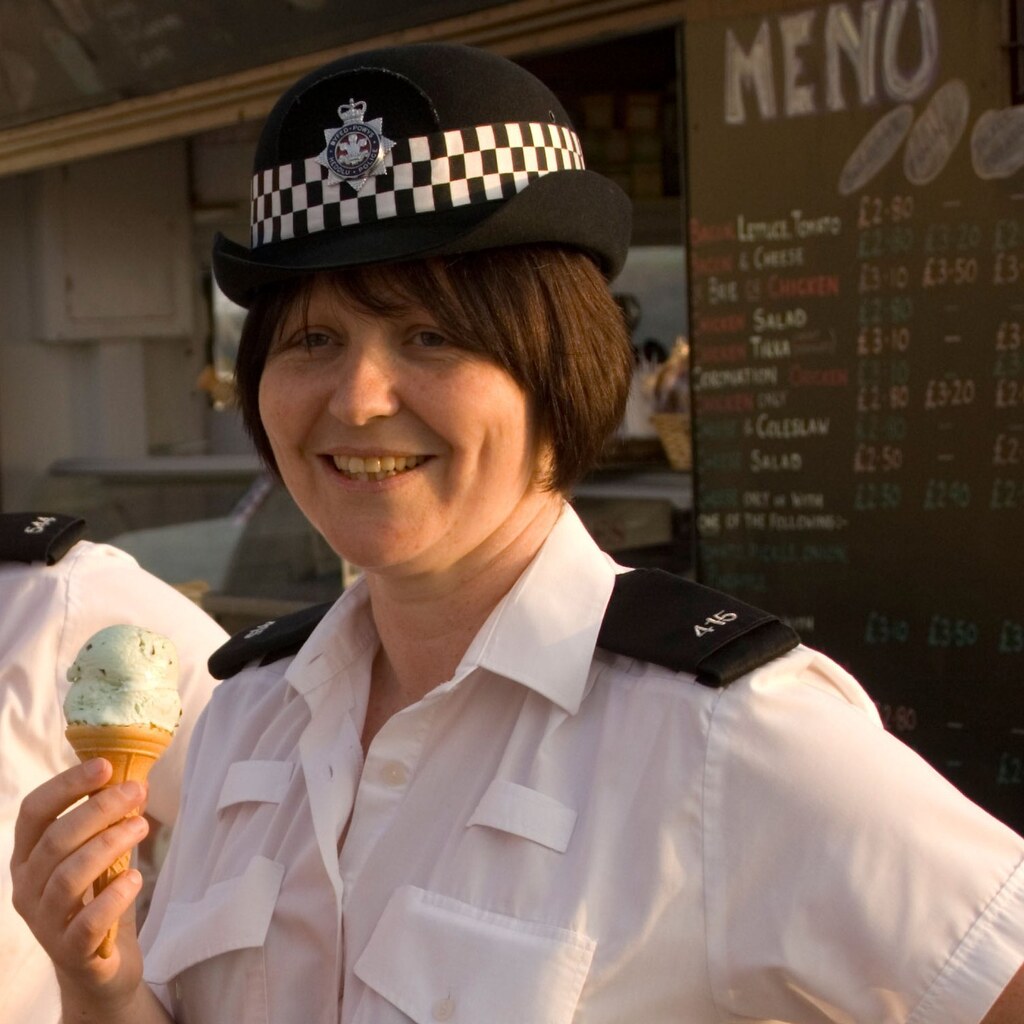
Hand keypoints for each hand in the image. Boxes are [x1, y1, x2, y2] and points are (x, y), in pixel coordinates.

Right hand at [10, 758, 149, 1011]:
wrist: (100, 968)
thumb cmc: (98, 899)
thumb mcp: (97, 855)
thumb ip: (104, 822)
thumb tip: (133, 774)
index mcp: (29, 857)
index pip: (33, 812)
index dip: (67, 785)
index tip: (105, 765)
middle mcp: (28, 889)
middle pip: (55, 840)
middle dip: (99, 809)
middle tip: (137, 791)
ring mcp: (45, 923)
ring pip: (68, 877)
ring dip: (109, 844)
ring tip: (143, 826)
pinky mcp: (71, 953)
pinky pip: (87, 923)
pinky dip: (113, 897)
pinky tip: (134, 879)